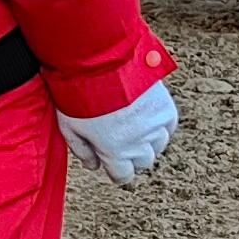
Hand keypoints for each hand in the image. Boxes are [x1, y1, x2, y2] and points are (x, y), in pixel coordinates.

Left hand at [58, 81, 177, 187]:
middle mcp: (140, 144)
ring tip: (132, 124)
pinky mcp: (166, 108)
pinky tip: (146, 116)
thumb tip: (93, 165)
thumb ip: (82, 151)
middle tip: (118, 138)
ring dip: (147, 140)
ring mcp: (156, 126)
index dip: (116, 169)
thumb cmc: (81, 94)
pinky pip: (168, 126)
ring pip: (158, 145)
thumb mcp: (70, 127)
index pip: (123, 176)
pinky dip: (160, 125)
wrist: (101, 61)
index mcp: (116, 152)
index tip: (110, 160)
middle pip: (143, 162)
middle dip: (131, 155)